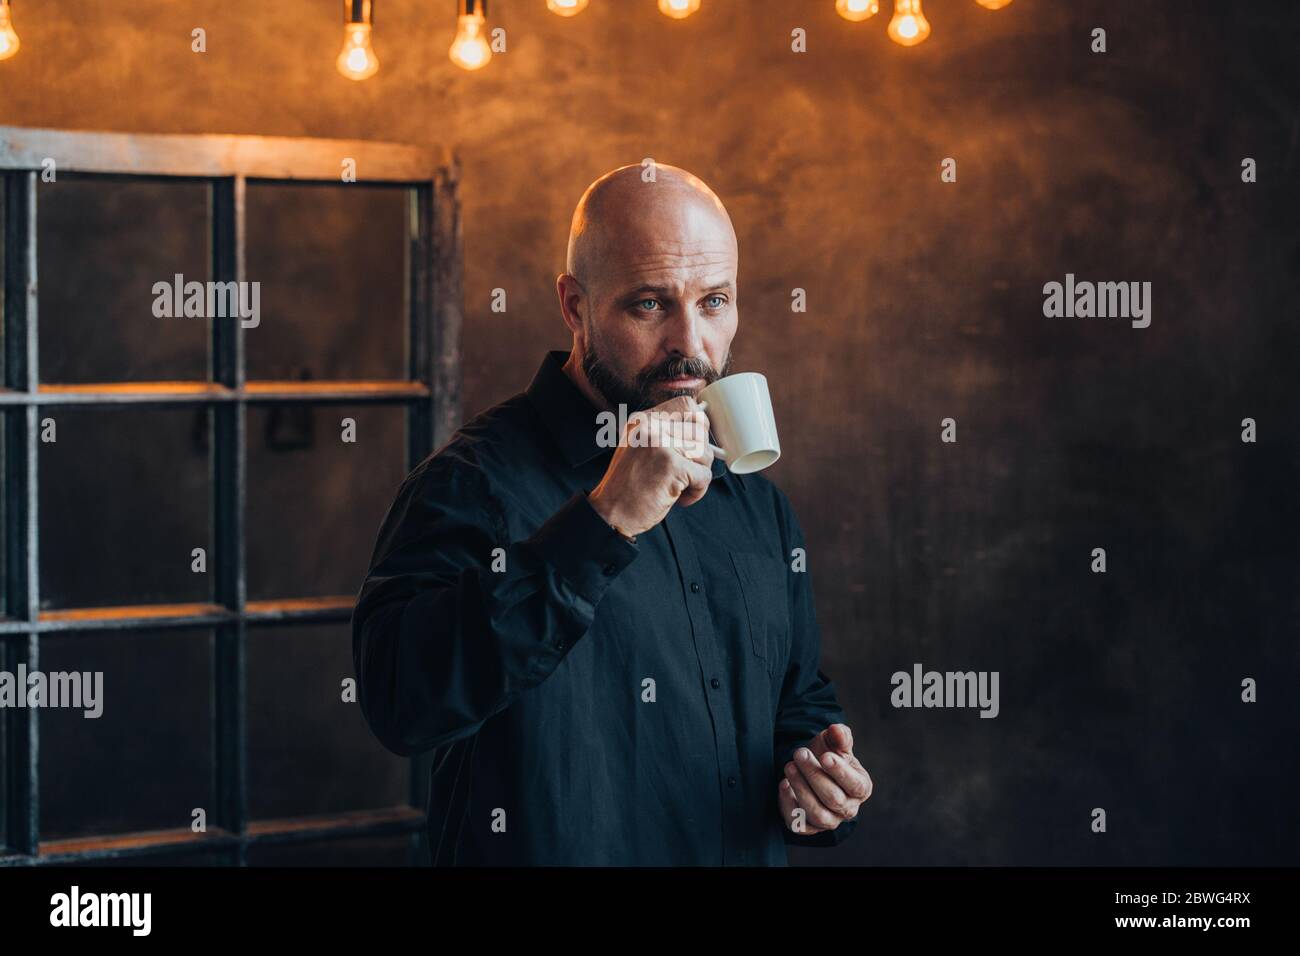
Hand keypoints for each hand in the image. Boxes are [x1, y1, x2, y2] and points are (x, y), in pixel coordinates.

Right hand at [587, 395, 714, 537]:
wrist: (610, 514)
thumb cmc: (628, 487)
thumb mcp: (640, 449)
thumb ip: (666, 435)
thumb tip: (703, 429)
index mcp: (642, 420)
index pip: (686, 406)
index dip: (698, 424)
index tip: (694, 443)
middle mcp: (650, 426)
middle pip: (700, 430)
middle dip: (701, 455)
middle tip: (686, 472)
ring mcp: (660, 444)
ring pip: (705, 452)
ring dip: (698, 474)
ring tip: (679, 486)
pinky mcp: (671, 465)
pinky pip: (704, 475)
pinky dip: (697, 491)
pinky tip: (679, 498)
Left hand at [777, 723, 871, 836]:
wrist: (810, 770)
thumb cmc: (827, 755)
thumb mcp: (834, 743)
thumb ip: (840, 736)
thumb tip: (836, 729)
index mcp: (861, 788)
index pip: (856, 785)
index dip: (841, 772)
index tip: (825, 756)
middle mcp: (848, 808)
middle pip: (834, 799)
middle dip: (814, 775)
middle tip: (799, 753)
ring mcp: (829, 821)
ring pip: (818, 814)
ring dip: (801, 789)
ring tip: (789, 767)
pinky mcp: (808, 827)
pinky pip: (799, 825)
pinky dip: (789, 806)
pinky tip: (783, 785)